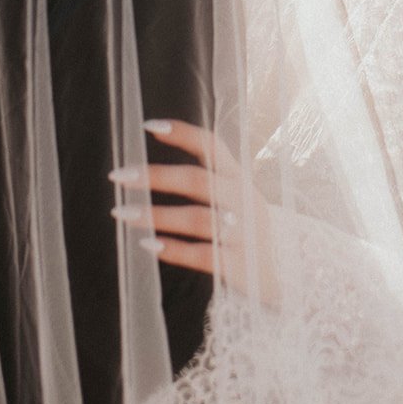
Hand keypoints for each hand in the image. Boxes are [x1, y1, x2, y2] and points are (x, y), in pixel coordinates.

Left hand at [109, 119, 280, 306]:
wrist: (283, 277)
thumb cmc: (243, 228)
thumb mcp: (234, 196)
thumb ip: (206, 177)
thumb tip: (162, 150)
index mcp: (239, 177)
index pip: (212, 145)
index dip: (182, 133)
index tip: (147, 126)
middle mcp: (244, 200)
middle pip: (198, 180)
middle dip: (156, 176)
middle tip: (119, 176)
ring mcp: (244, 232)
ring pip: (197, 218)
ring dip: (156, 214)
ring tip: (122, 214)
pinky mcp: (240, 265)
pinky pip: (203, 255)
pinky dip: (174, 249)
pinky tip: (147, 244)